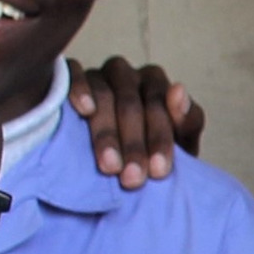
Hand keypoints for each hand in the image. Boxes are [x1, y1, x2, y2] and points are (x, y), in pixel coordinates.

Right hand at [71, 54, 204, 186]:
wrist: (113, 164)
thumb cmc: (149, 153)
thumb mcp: (178, 144)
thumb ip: (186, 121)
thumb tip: (178, 89)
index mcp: (155, 84)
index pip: (161, 104)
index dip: (160, 139)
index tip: (158, 172)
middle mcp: (126, 74)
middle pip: (131, 103)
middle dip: (133, 144)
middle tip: (132, 179)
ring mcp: (96, 74)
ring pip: (104, 94)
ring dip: (107, 132)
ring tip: (109, 166)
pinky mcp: (66, 75)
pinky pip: (72, 74)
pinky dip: (80, 89)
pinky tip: (84, 110)